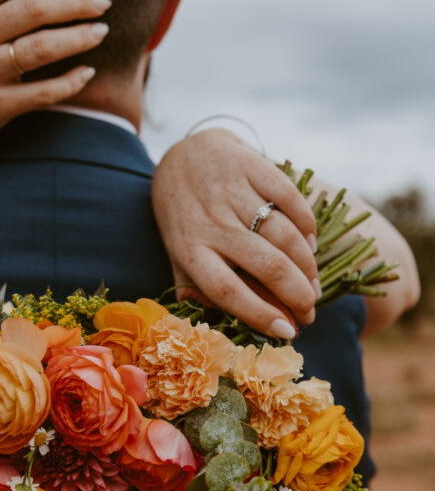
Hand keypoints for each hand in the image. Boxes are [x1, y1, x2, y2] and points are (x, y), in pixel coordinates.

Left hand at [151, 129, 321, 337]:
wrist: (182, 157)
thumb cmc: (183, 218)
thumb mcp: (178, 255)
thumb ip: (193, 288)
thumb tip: (219, 327)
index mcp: (190, 249)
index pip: (227, 290)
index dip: (259, 314)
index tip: (286, 332)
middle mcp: (212, 222)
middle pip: (266, 265)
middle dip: (297, 295)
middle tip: (309, 313)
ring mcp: (233, 192)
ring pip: (284, 235)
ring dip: (307, 267)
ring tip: (313, 287)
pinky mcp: (253, 165)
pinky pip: (291, 199)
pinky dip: (307, 227)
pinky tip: (310, 247)